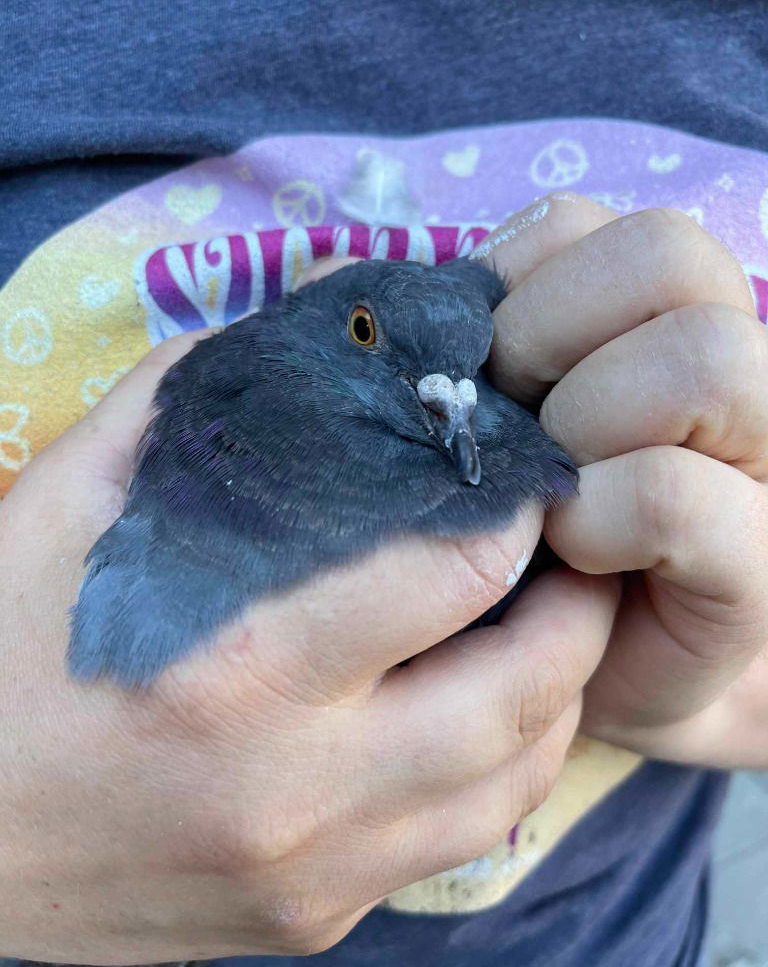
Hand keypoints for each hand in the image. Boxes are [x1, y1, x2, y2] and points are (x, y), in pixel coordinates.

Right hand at [0, 329, 615, 960]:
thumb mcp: (73, 496)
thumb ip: (193, 396)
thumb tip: (305, 332)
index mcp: (236, 664)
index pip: (456, 575)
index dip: (516, 508)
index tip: (522, 474)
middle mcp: (297, 785)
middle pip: (523, 689)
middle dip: (577, 604)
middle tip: (572, 548)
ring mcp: (315, 870)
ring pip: (516, 780)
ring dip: (557, 691)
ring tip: (546, 623)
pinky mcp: (313, 919)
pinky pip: (460, 841)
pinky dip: (502, 765)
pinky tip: (482, 712)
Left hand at [481, 191, 767, 768]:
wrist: (575, 670)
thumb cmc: (510, 533)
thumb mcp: (468, 424)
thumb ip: (424, 345)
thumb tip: (331, 281)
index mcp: (653, 316)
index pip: (588, 225)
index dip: (509, 283)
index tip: (472, 369)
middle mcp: (728, 366)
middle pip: (671, 255)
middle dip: (548, 336)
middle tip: (508, 421)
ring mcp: (760, 457)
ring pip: (705, 356)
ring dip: (587, 418)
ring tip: (547, 489)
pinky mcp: (760, 563)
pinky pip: (674, 493)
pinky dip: (600, 515)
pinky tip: (573, 549)